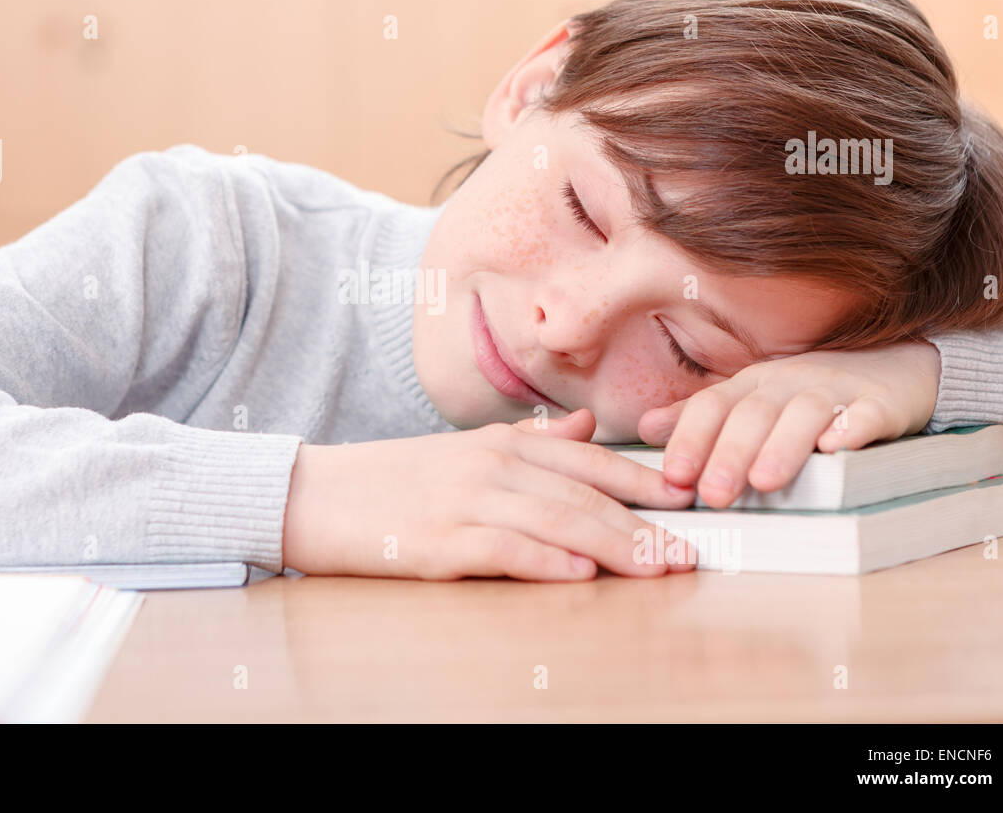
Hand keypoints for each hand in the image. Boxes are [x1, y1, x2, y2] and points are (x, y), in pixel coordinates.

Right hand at [282, 408, 696, 580]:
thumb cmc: (392, 478)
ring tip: (658, 567)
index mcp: (501, 443)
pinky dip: (545, 561)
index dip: (641, 481)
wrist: (314, 494)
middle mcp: (490, 465)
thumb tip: (584, 429)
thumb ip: (530, 440)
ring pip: (557, 521)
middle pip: (583, 495)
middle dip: (643, 525)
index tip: (686, 500)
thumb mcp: (464, 449)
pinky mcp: (437, 542)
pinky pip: (503, 550)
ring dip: (615, 546)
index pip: (587, 460)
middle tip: (688, 550)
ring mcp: (464, 502)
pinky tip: (580, 573)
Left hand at [636, 339, 941, 507]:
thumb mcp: (750, 400)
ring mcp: (837, 390)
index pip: (712, 406)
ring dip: (782, 446)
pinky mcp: (882, 402)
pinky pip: (868, 412)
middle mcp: (788, 382)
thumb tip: (644, 427)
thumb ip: (700, 416)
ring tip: (765, 482)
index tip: (673, 477)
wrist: (894, 364)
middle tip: (714, 494)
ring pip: (805, 413)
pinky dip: (853, 427)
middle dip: (730, 454)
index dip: (691, 438)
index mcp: (751, 385)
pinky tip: (837, 447)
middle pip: (753, 413)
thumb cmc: (807, 394)